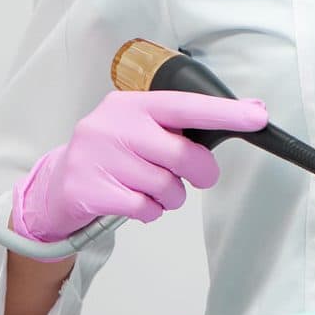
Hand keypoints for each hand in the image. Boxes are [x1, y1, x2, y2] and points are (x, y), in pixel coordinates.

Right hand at [11, 90, 268, 244]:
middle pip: (180, 154)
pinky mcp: (87, 189)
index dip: (224, 113)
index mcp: (133, 103)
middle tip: (199, 177)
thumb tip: (245, 116)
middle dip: (200, 172)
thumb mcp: (142, 130)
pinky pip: (143, 208)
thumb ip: (182, 127)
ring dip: (170, 196)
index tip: (257, 117)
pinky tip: (137, 202)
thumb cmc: (115, 155)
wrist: (57, 185)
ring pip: (164, 186)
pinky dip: (150, 211)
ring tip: (155, 189)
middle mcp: (113, 124)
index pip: (186, 106)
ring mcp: (97, 156)